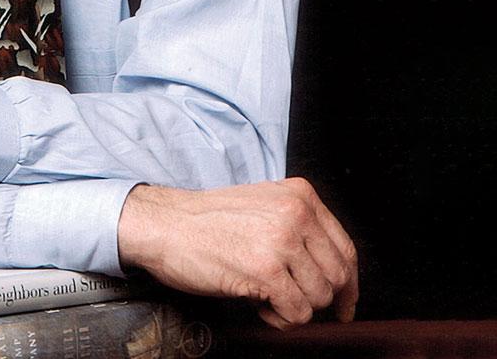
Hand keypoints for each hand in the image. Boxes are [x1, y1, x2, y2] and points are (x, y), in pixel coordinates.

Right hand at [117, 178, 357, 328]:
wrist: (166, 224)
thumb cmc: (207, 220)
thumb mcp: (262, 206)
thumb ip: (298, 226)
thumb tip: (332, 270)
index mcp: (299, 194)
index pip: (345, 248)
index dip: (348, 283)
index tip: (344, 302)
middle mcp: (295, 213)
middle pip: (337, 276)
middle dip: (317, 298)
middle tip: (291, 301)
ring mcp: (282, 241)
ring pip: (319, 298)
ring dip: (294, 307)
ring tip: (266, 296)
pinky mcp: (267, 271)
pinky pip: (297, 314)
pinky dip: (279, 319)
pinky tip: (257, 303)